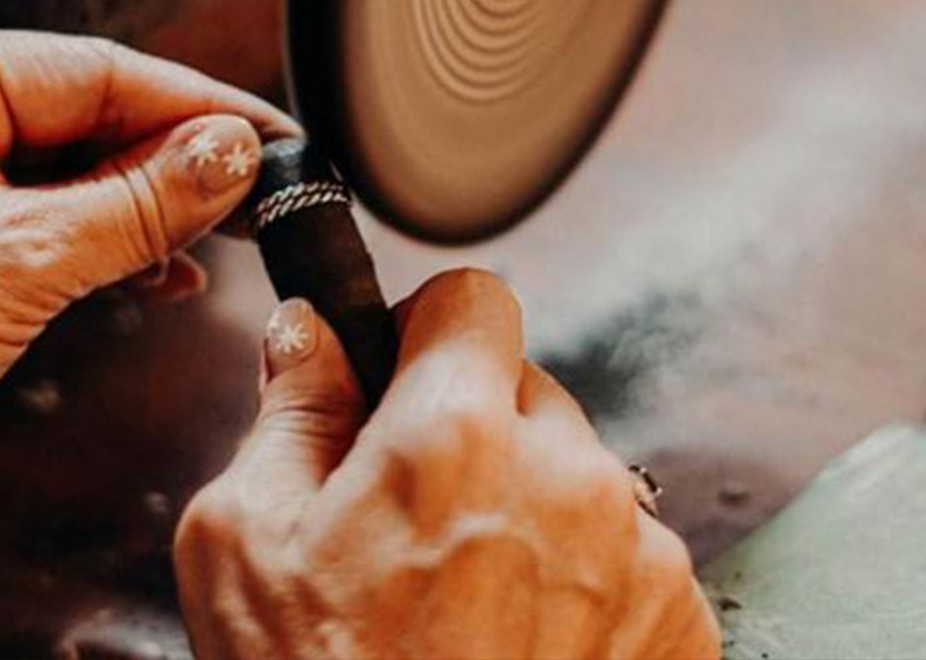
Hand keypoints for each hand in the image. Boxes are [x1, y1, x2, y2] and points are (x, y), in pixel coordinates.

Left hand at [0, 18, 295, 546]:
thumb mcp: (14, 259)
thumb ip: (137, 201)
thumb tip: (230, 151)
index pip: (99, 73)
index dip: (197, 107)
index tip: (269, 134)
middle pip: (93, 121)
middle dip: (178, 162)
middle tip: (261, 187)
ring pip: (79, 174)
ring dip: (151, 209)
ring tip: (225, 231)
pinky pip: (51, 221)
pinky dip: (109, 246)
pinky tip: (162, 270)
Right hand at [175, 270, 718, 659]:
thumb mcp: (246, 541)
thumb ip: (292, 407)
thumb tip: (311, 331)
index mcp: (458, 436)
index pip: (476, 299)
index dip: (429, 329)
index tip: (408, 372)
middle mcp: (568, 479)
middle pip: (527, 388)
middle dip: (476, 426)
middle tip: (421, 515)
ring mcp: (639, 554)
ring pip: (578, 471)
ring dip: (533, 505)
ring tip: (471, 600)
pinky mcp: (680, 623)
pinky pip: (628, 549)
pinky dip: (583, 576)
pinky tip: (521, 641)